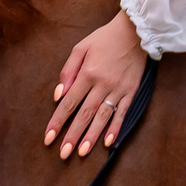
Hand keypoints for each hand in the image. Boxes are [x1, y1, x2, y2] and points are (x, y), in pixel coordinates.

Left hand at [46, 11, 146, 159]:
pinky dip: (115, 128)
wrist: (135, 31)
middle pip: (84, 114)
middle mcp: (102, 84)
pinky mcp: (131, 91)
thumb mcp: (80, 48)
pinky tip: (108, 142)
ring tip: (81, 152)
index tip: (49, 137)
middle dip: (72, 135)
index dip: (58, 121)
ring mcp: (118, 89)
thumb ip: (67, 71)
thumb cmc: (104, 38)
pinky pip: (123, 113)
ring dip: (92, 136)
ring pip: (102, 117)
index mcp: (87, 73)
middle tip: (63, 154)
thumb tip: (58, 95)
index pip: (68, 103)